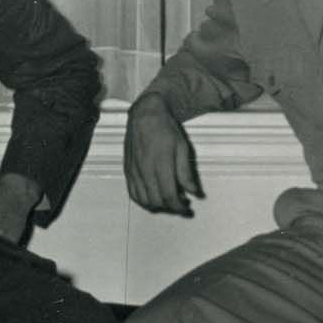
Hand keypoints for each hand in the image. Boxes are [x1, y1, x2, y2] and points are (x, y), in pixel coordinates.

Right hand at [124, 93, 201, 215]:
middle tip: (181, 204)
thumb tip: (194, 192)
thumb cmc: (165, 128)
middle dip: (170, 208)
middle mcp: (145, 169)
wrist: (145, 114)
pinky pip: (133, 194)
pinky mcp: (128, 170)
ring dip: (157, 206)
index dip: (179, 207)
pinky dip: (143, 201)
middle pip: (156, 201)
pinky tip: (153, 197)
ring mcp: (134, 171)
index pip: (169, 195)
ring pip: (144, 200)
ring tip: (168, 201)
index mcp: (160, 163)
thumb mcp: (182, 148)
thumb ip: (186, 173)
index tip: (186, 208)